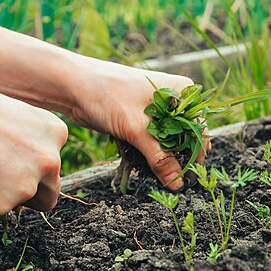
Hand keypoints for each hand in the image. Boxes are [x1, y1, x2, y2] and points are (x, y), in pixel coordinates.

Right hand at [0, 47, 67, 216]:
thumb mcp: (16, 120)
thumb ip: (32, 146)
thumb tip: (30, 173)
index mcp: (57, 134)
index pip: (53, 167)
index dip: (31, 169)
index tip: (9, 160)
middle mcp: (50, 161)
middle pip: (48, 195)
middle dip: (28, 194)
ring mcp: (26, 185)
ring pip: (18, 206)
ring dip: (0, 195)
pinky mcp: (0, 204)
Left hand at [66, 60, 210, 190]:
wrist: (72, 86)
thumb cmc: (108, 95)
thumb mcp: (137, 129)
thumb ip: (160, 158)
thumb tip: (178, 185)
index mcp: (182, 91)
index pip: (198, 129)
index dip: (195, 155)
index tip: (189, 178)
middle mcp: (174, 99)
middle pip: (184, 137)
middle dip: (177, 159)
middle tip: (171, 182)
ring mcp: (157, 109)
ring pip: (167, 141)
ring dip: (161, 159)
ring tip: (155, 176)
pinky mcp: (141, 118)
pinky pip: (152, 141)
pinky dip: (148, 154)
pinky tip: (142, 166)